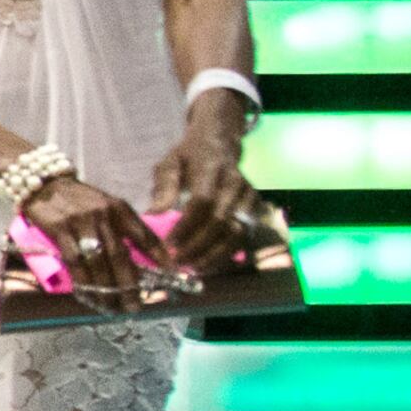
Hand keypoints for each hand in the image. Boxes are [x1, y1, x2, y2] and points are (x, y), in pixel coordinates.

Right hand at [19, 171, 168, 296]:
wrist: (44, 183)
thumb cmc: (79, 200)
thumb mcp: (106, 205)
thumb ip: (122, 227)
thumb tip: (142, 259)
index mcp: (119, 208)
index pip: (143, 234)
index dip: (158, 256)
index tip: (170, 274)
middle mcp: (103, 215)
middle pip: (119, 255)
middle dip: (129, 284)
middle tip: (135, 304)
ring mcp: (80, 222)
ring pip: (97, 261)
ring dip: (105, 288)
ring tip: (112, 306)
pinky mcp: (59, 229)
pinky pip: (73, 260)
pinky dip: (82, 280)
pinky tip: (87, 293)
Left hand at [150, 104, 259, 270]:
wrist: (221, 143)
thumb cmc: (189, 155)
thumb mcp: (170, 163)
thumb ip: (164, 187)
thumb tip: (154, 215)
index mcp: (212, 170)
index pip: (201, 203)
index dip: (186, 227)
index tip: (169, 245)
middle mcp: (236, 185)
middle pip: (221, 222)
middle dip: (198, 246)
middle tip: (178, 262)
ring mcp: (250, 197)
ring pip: (237, 233)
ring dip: (215, 254)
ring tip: (193, 268)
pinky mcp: (257, 208)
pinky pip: (245, 236)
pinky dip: (228, 252)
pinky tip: (210, 263)